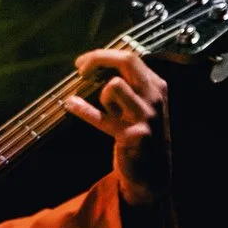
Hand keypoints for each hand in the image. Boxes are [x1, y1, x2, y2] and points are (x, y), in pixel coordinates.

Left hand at [65, 46, 169, 206]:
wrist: (153, 171)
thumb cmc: (139, 132)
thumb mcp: (140, 104)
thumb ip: (126, 84)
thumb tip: (93, 65)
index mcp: (156, 85)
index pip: (130, 57)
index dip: (102, 55)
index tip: (82, 63)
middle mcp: (154, 97)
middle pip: (127, 61)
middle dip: (99, 59)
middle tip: (81, 69)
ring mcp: (146, 116)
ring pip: (115, 86)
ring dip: (102, 95)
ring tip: (108, 110)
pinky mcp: (134, 136)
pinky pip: (103, 118)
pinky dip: (85, 110)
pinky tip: (71, 104)